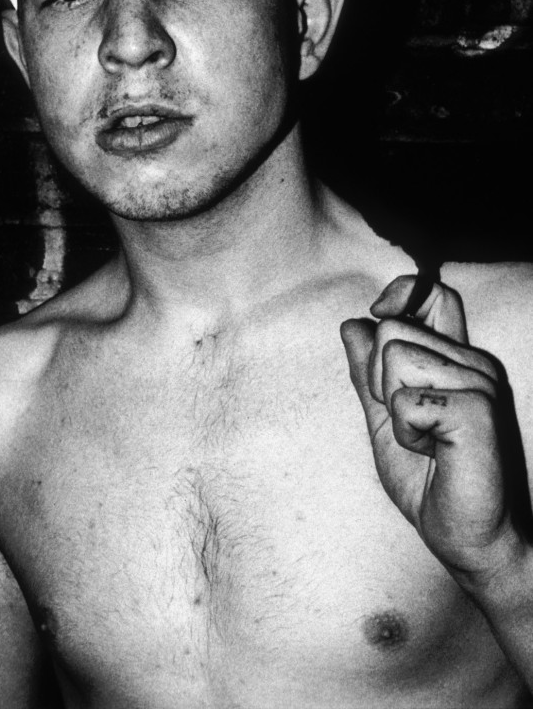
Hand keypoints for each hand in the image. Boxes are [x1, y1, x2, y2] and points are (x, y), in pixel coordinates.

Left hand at [341, 276, 526, 579]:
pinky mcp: (477, 407)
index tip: (379, 311)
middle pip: (391, 329)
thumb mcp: (386, 420)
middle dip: (380, 380)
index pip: (433, 293)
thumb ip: (369, 374)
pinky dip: (407, 432)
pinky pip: (405, 399)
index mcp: (454, 359)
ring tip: (426, 439)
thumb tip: (352, 324)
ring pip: (394, 358)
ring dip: (395, 409)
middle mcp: (471, 361)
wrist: (467, 537)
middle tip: (412, 424)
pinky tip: (435, 452)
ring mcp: (479, 381)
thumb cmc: (431, 481)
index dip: (401, 293)